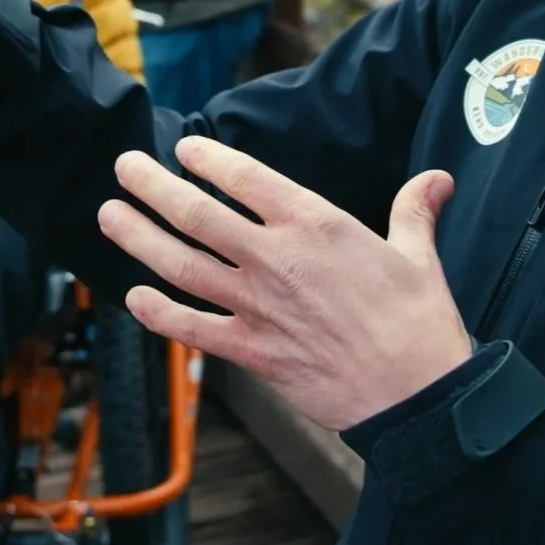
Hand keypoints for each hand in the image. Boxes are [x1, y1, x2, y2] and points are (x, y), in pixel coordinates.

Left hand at [99, 136, 473, 430]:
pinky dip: (159, 314)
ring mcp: (257, 306)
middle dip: (153, 186)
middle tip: (124, 167)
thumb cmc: (419, 323)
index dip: (209, 160)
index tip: (184, 149)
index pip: (246, 178)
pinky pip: (193, 328)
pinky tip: (133, 298)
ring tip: (108, 216)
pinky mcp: (252, 351)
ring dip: (139, 238)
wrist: (416, 395)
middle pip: (197, 214)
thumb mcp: (418, 256)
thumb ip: (413, 210)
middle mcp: (276, 258)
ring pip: (181, 265)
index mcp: (315, 224)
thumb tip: (436, 179)